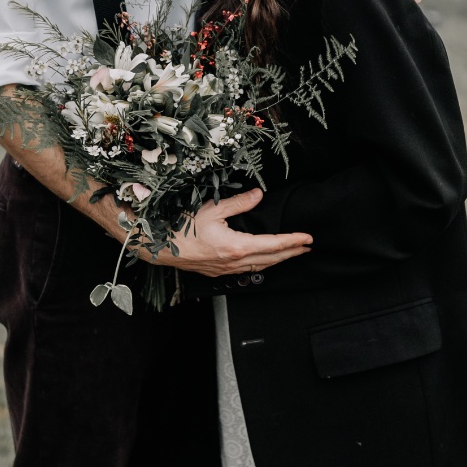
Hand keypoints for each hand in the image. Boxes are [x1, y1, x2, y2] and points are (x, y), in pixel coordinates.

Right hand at [149, 188, 311, 276]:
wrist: (158, 246)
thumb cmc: (182, 226)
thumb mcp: (212, 208)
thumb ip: (239, 203)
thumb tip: (259, 195)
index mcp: (236, 246)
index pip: (273, 245)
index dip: (293, 241)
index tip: (308, 238)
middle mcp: (234, 262)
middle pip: (271, 259)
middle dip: (292, 252)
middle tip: (308, 247)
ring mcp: (226, 270)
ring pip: (260, 267)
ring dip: (278, 260)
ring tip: (292, 253)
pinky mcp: (218, 272)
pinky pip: (247, 271)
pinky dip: (262, 265)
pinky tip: (264, 261)